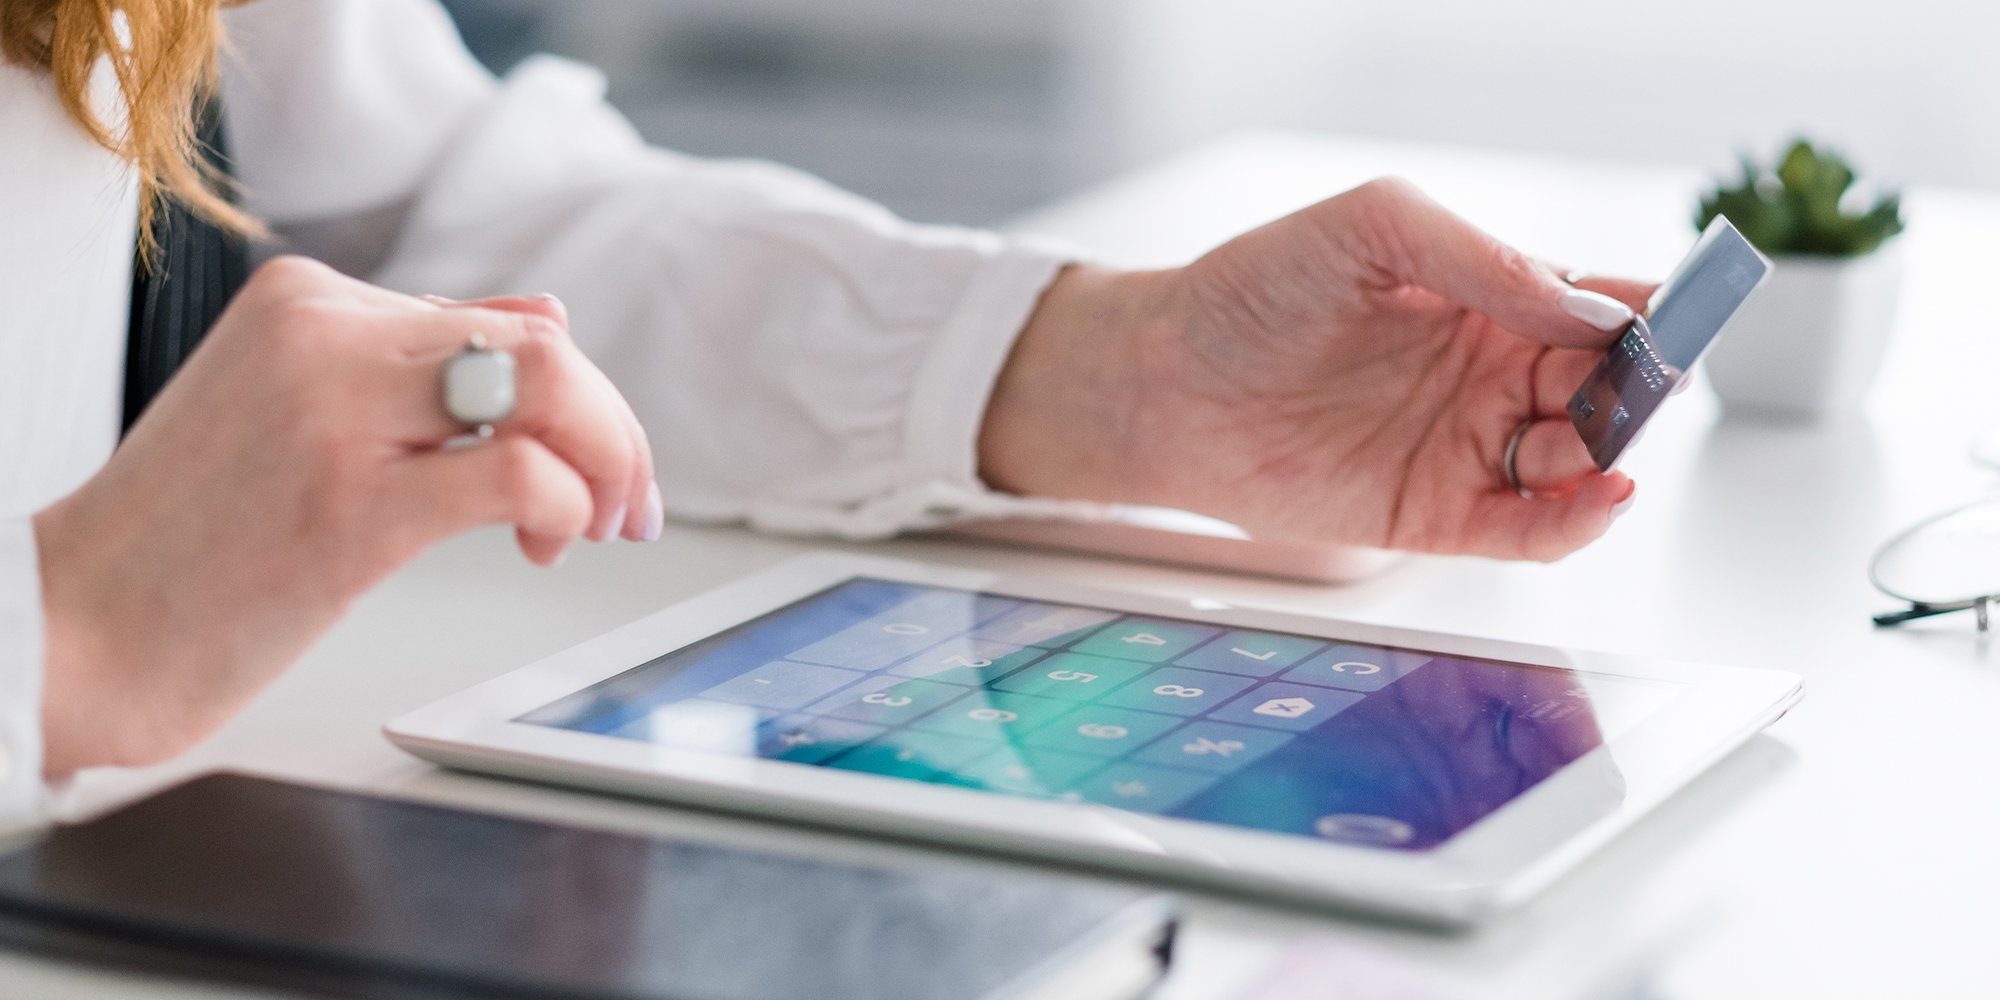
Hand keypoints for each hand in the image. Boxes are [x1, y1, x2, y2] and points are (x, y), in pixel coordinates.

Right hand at [33, 257, 659, 776]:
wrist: (70, 629)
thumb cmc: (189, 541)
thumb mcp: (303, 410)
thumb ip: (421, 359)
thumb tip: (551, 315)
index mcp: (312, 301)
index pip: (504, 323)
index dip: (578, 403)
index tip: (597, 473)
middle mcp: (324, 332)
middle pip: (545, 346)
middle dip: (615, 431)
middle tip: (627, 506)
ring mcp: (333, 410)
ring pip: (548, 385)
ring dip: (606, 460)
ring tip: (594, 525)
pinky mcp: (348, 502)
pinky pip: (515, 473)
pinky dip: (562, 507)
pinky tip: (540, 546)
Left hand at [982, 178, 1649, 559]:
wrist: (1164, 380)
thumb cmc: (1254, 291)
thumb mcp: (1375, 229)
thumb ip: (1484, 258)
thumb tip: (1589, 307)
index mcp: (1487, 299)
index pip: (1598, 304)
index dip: (1648, 312)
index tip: (1684, 315)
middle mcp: (1488, 376)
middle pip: (1604, 388)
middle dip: (1639, 389)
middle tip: (1655, 385)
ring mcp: (1465, 448)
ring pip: (1578, 461)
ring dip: (1613, 453)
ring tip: (1612, 440)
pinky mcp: (1432, 515)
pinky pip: (1525, 528)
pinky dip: (1574, 521)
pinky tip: (1599, 497)